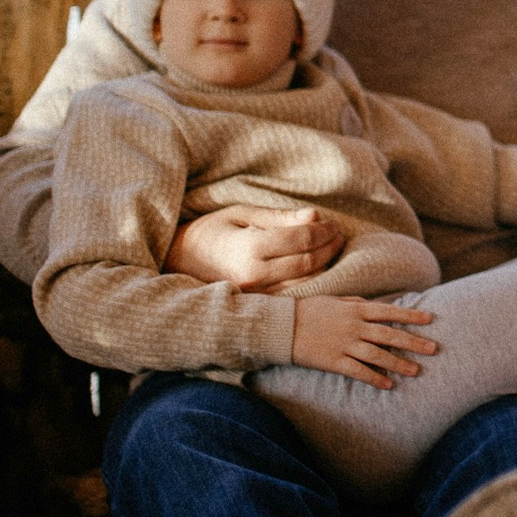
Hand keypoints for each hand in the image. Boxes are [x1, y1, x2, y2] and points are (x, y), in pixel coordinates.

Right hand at [166, 206, 343, 291]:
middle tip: (338, 233)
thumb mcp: (242, 213)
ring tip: (331, 246)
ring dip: (325, 264)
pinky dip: (311, 280)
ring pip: (306, 282)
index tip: (333, 223)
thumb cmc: (211, 230)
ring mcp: (255, 294)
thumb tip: (315, 217)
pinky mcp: (256, 304)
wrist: (178, 261)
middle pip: (309, 263)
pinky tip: (317, 266)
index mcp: (250, 248)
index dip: (324, 230)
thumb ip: (280, 217)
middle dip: (330, 247)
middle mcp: (254, 275)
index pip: (302, 239)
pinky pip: (293, 294)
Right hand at [290, 297, 438, 388]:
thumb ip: (356, 302)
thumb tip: (373, 304)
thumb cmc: (308, 310)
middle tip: (433, 349)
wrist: (282, 327)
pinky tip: (388, 385)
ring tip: (415, 371)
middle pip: (390, 334)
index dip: (411, 316)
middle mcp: (354, 326)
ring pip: (378, 355)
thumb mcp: (334, 300)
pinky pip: (358, 371)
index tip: (430, 319)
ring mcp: (344, 344)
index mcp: (356, 309)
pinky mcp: (333, 361)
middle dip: (413, 342)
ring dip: (398, 363)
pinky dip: (374, 378)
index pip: (390, 312)